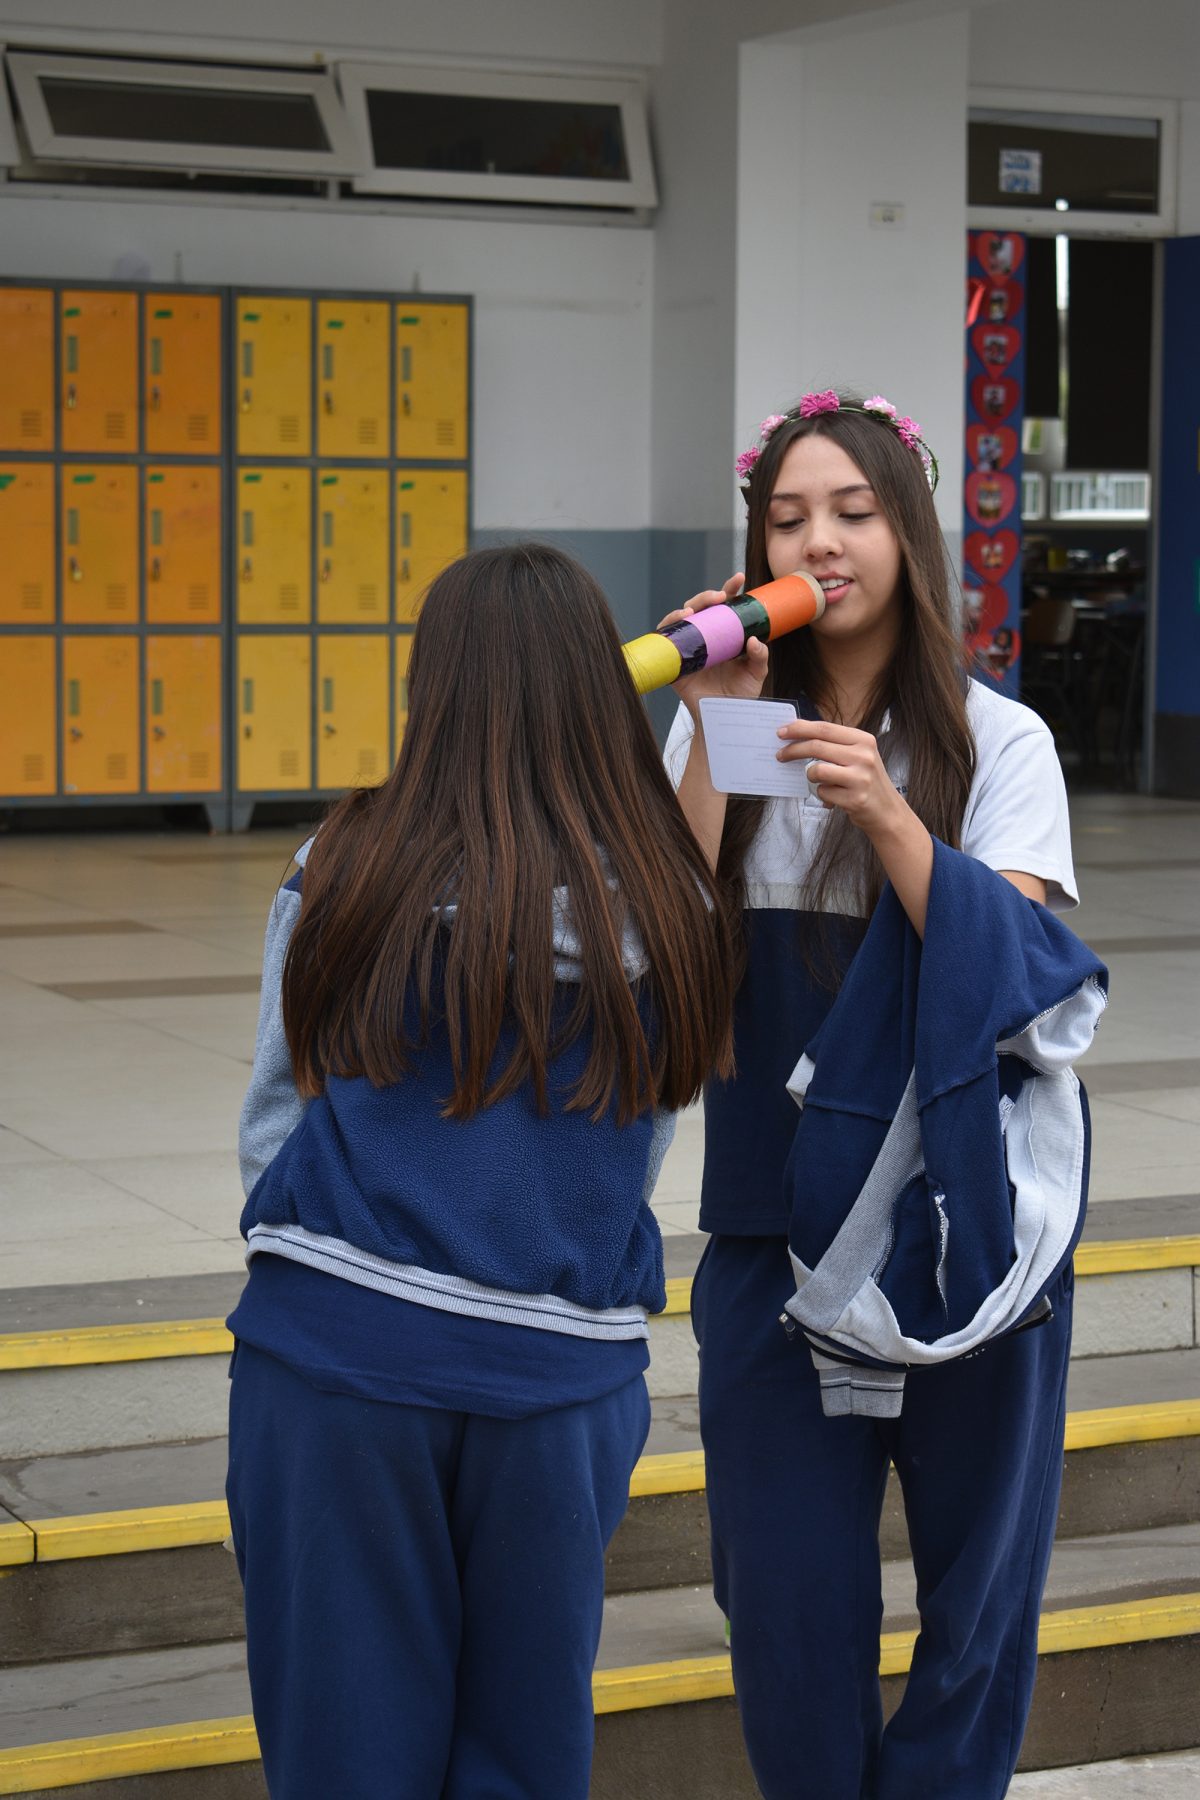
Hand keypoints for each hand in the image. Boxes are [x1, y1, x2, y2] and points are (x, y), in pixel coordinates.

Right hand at [657, 572, 767, 714]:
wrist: (723, 719)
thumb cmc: (739, 696)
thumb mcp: (756, 674)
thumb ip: (759, 657)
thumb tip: (754, 640)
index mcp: (724, 635)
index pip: (725, 607)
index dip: (730, 589)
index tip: (740, 579)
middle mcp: (705, 637)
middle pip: (701, 607)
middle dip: (707, 596)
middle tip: (719, 596)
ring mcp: (688, 647)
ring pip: (681, 618)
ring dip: (685, 608)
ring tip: (694, 610)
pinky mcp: (674, 660)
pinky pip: (666, 639)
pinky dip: (670, 626)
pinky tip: (681, 621)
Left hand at [777, 720, 905, 840]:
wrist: (887, 811)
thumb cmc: (865, 780)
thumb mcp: (858, 755)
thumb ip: (834, 745)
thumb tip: (798, 735)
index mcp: (863, 740)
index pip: (825, 728)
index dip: (800, 728)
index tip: (781, 732)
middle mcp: (864, 756)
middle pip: (817, 746)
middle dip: (793, 750)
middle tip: (780, 755)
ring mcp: (860, 778)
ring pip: (817, 770)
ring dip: (810, 776)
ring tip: (819, 781)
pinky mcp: (855, 799)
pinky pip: (822, 792)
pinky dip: (822, 795)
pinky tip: (834, 797)